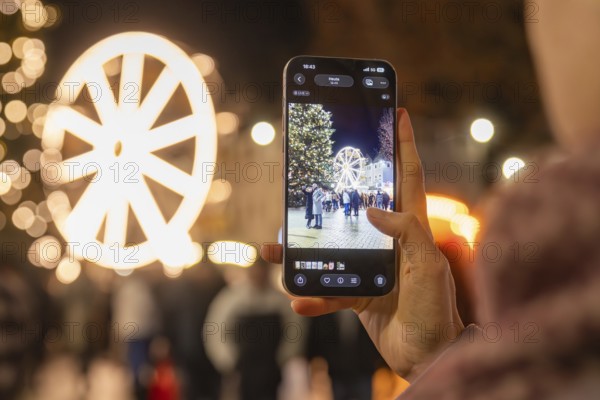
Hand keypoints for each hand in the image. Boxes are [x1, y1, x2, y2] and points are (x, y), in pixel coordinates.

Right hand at [262, 108, 463, 380]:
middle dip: (333, 190)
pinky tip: (298, 299)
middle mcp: (389, 241)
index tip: (399, 113)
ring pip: (331, 249)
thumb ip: (407, 233)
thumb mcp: (427, 268)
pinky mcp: (358, 293)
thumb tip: (373, 209)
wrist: (428, 357)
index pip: (408, 177)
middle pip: (357, 205)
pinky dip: (313, 295)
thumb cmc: (436, 311)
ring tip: (276, 250)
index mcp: (412, 228)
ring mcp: (371, 266)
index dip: (405, 144)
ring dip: (302, 252)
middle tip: (309, 174)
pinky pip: (328, 290)